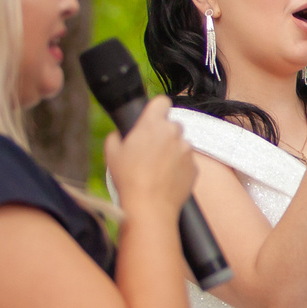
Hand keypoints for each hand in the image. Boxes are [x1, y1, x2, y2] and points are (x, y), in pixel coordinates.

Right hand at [104, 94, 194, 218]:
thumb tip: (120, 134)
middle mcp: (174, 133)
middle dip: (163, 134)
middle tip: (150, 151)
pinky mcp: (195, 167)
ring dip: (172, 151)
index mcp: (153, 124)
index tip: (153, 117)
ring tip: (157, 169)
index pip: (162, 101)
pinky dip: (179, 167)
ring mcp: (186, 150)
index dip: (157, 108)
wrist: (150, 207)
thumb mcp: (111, 153)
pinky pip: (187, 162)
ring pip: (180, 144)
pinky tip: (166, 179)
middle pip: (172, 125)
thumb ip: (116, 136)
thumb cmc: (129, 179)